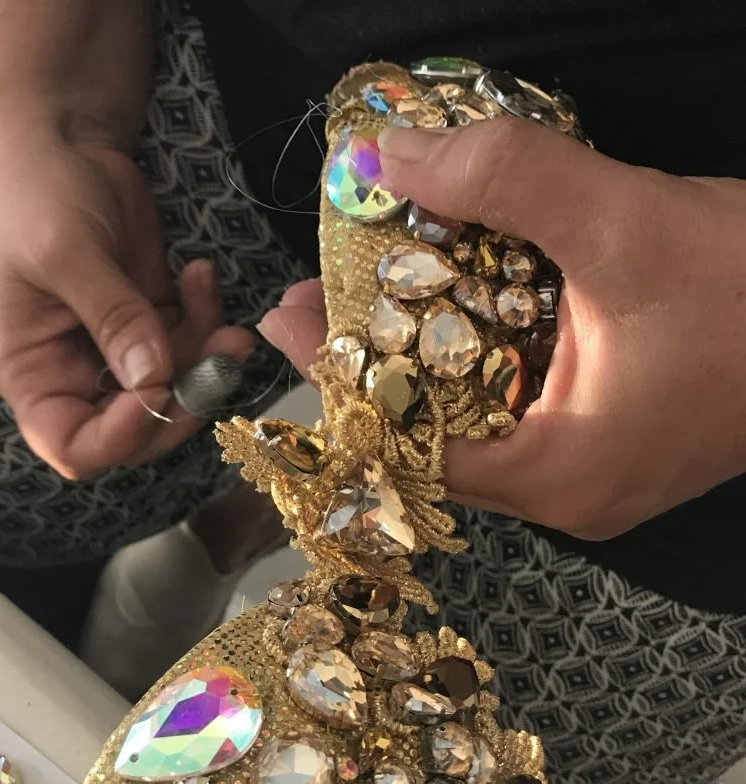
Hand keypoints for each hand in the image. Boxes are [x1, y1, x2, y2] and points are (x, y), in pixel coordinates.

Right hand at [0, 121, 252, 479]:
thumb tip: (155, 380)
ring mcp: (119, 353)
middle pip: (138, 431)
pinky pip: (192, 347)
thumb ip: (114, 319)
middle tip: (221, 359)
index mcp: (35, 376)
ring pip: (177, 390)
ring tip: (220, 311)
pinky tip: (200, 276)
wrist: (63, 140)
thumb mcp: (68, 253)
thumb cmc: (37, 194)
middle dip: (184, 399)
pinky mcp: (153, 325)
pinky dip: (206, 321)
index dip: (122, 436)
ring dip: (207, 358)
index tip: (159, 391)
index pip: (75, 446)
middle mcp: (76, 377)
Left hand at [258, 119, 745, 539]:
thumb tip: (392, 154)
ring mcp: (592, 473)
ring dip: (417, 358)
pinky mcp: (614, 442)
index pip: (406, 445)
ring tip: (362, 296)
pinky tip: (450, 308)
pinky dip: (476, 360)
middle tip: (313, 300)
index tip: (293, 322)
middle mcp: (566, 493)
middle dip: (367, 364)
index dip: (341, 381)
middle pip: (430, 437)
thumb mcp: (628, 222)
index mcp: (557, 474)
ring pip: (474, 423)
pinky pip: (517, 409)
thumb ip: (509, 181)